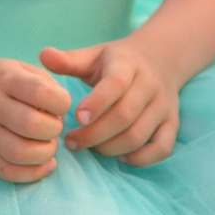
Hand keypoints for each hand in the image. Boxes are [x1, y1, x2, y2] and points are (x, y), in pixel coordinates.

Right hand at [0, 55, 70, 182]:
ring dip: (45, 153)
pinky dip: (32, 173)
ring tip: (47, 144)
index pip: (41, 93)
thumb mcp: (20, 68)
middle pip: (32, 125)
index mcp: (4, 80)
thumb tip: (62, 115)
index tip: (61, 104)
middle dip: (54, 129)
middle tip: (53, 126)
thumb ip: (46, 84)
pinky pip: (7, 172)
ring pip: (20, 153)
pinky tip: (44, 164)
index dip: (62, 102)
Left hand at [44, 39, 179, 165]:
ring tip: (88, 147)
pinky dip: (140, 158)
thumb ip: (69, 59)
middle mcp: (150, 85)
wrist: (160, 59)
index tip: (76, 118)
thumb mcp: (94, 55)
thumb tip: (43, 55)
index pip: (116, 84)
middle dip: (94, 134)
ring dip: (110, 148)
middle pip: (125, 116)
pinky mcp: (172, 123)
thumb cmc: (117, 62)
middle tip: (70, 141)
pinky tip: (119, 158)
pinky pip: (162, 148)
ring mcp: (163, 106)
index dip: (96, 103)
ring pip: (139, 135)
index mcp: (128, 65)